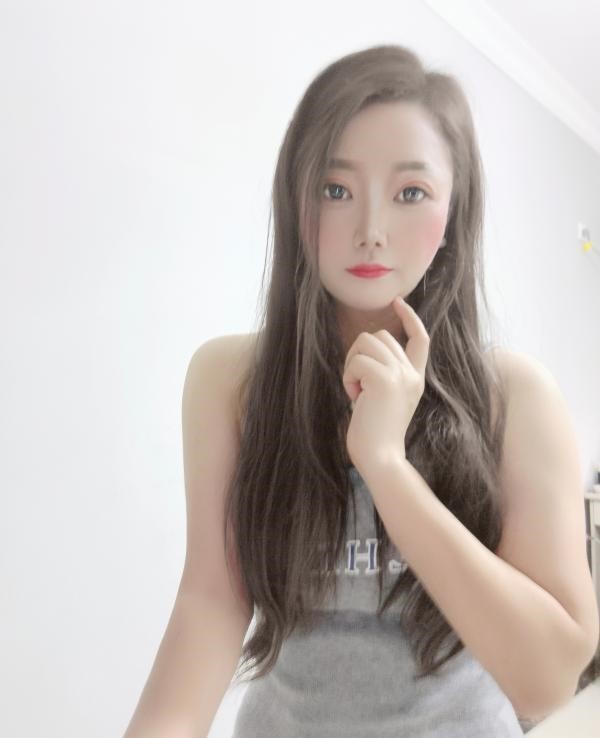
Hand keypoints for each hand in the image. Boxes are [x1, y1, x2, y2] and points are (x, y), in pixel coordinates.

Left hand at [342, 296, 429, 473]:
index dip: (409, 318)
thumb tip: (365, 350)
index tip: (397, 302)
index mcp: (415, 378)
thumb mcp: (385, 400)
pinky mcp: (385, 380)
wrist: (381, 458)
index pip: (420, 338)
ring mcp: (401, 375)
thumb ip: (384, 375)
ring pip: (365, 342)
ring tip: (356, 392)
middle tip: (357, 386)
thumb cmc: (374, 435)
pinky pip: (356, 360)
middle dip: (359, 354)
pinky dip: (348, 376)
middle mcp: (411, 374)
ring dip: (351, 365)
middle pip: (379, 335)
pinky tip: (354, 397)